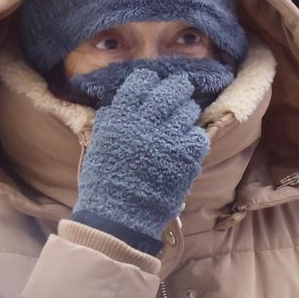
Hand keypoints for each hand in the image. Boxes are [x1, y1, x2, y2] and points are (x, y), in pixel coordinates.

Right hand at [73, 69, 208, 240]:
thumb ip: (110, 123)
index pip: (139, 83)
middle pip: (168, 91)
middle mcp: (145, 122)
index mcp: (121, 117)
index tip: (152, 81)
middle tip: (181, 87)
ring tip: (185, 115)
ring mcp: (168, 137)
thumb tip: (116, 107)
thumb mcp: (99, 146)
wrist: (119, 217)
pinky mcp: (186, 155)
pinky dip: (195, 136)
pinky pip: (198, 135)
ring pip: (187, 110)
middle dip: (176, 87)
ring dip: (187, 111)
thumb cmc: (104, 184)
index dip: (148, 80)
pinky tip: (189, 142)